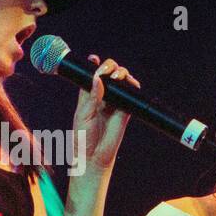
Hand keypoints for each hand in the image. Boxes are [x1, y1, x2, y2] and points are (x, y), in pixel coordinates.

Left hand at [72, 55, 138, 175]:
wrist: (94, 155)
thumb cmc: (83, 137)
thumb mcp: (84, 114)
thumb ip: (91, 96)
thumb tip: (98, 78)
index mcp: (88, 94)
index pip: (92, 74)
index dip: (94, 64)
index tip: (93, 59)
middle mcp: (102, 95)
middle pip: (109, 73)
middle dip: (109, 66)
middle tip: (106, 70)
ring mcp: (115, 101)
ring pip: (121, 80)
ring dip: (120, 73)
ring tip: (116, 76)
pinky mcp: (126, 109)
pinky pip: (131, 93)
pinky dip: (132, 85)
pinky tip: (128, 83)